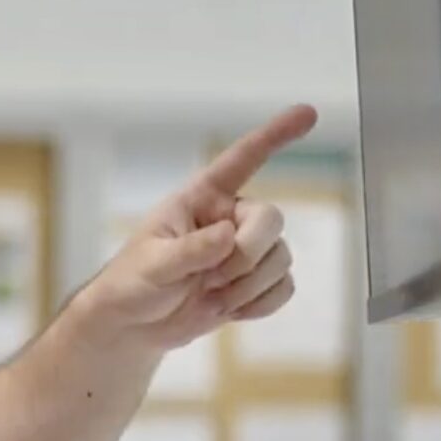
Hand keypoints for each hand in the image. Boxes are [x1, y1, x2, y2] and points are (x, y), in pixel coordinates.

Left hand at [75, 103, 316, 351]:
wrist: (132, 326)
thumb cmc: (131, 283)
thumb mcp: (152, 264)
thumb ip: (189, 250)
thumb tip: (228, 236)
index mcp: (201, 198)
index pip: (242, 160)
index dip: (275, 135)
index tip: (308, 113)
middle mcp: (229, 218)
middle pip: (272, 219)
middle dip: (247, 255)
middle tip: (211, 279)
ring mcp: (244, 250)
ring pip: (281, 258)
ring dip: (248, 287)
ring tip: (209, 296)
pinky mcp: (253, 282)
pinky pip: (284, 287)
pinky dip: (259, 304)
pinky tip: (227, 309)